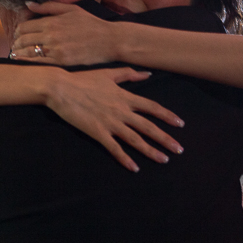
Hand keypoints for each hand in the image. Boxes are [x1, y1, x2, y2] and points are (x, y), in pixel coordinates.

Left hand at [12, 1, 117, 64]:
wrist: (110, 40)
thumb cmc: (91, 24)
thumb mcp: (71, 9)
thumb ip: (49, 7)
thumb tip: (28, 4)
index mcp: (52, 21)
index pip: (24, 27)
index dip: (17, 32)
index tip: (18, 36)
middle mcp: (51, 35)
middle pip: (23, 40)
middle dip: (16, 44)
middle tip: (16, 47)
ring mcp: (56, 49)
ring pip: (28, 53)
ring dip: (20, 54)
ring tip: (18, 56)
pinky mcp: (62, 62)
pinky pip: (39, 63)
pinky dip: (29, 64)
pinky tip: (26, 64)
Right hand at [47, 67, 183, 171]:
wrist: (61, 88)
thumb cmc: (83, 79)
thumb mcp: (108, 74)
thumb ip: (129, 75)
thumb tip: (147, 74)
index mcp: (125, 97)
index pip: (152, 107)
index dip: (167, 116)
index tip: (180, 124)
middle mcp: (121, 111)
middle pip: (148, 126)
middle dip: (165, 138)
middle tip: (179, 149)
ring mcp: (110, 122)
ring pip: (135, 139)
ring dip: (151, 151)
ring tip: (164, 160)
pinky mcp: (98, 132)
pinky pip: (114, 148)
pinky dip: (125, 158)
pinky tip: (134, 168)